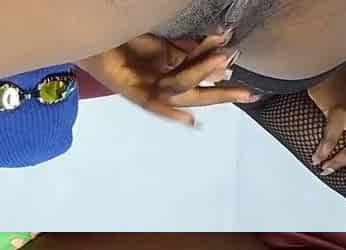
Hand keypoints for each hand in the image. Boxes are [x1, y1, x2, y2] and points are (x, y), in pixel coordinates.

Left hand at [77, 32, 260, 126]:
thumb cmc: (125, 41)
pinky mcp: (128, 90)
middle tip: (249, 94)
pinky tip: (189, 118)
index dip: (225, 86)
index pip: (202, 84)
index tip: (251, 93)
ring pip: (179, 89)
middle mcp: (159, 88)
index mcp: (168, 77)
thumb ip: (185, 57)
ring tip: (224, 58)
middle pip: (195, 95)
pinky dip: (169, 111)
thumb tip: (220, 64)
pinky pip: (151, 103)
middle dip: (223, 94)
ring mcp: (144, 90)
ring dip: (202, 76)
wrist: (93, 35)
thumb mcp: (162, 47)